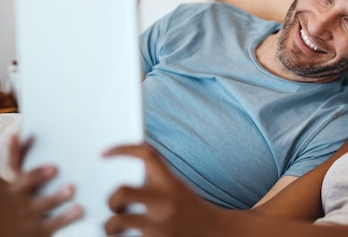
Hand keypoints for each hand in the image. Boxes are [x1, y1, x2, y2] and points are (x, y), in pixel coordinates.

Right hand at [0, 135, 82, 236]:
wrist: (9, 232)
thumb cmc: (12, 207)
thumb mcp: (11, 187)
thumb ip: (17, 160)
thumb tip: (18, 134)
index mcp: (10, 187)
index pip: (12, 164)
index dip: (14, 149)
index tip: (17, 136)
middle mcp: (18, 199)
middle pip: (27, 184)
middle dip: (37, 175)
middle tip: (54, 168)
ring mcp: (29, 215)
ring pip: (44, 204)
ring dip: (56, 196)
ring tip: (69, 189)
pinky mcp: (40, 230)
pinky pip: (55, 223)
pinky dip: (67, 217)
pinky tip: (79, 209)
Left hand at [104, 143, 224, 236]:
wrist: (213, 231)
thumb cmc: (190, 208)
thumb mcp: (176, 186)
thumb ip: (156, 178)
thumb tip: (128, 163)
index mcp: (170, 183)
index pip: (147, 155)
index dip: (122, 149)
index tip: (104, 153)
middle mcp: (164, 202)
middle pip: (123, 192)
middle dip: (111, 200)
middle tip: (114, 207)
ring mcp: (158, 226)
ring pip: (116, 222)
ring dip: (110, 227)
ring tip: (114, 229)